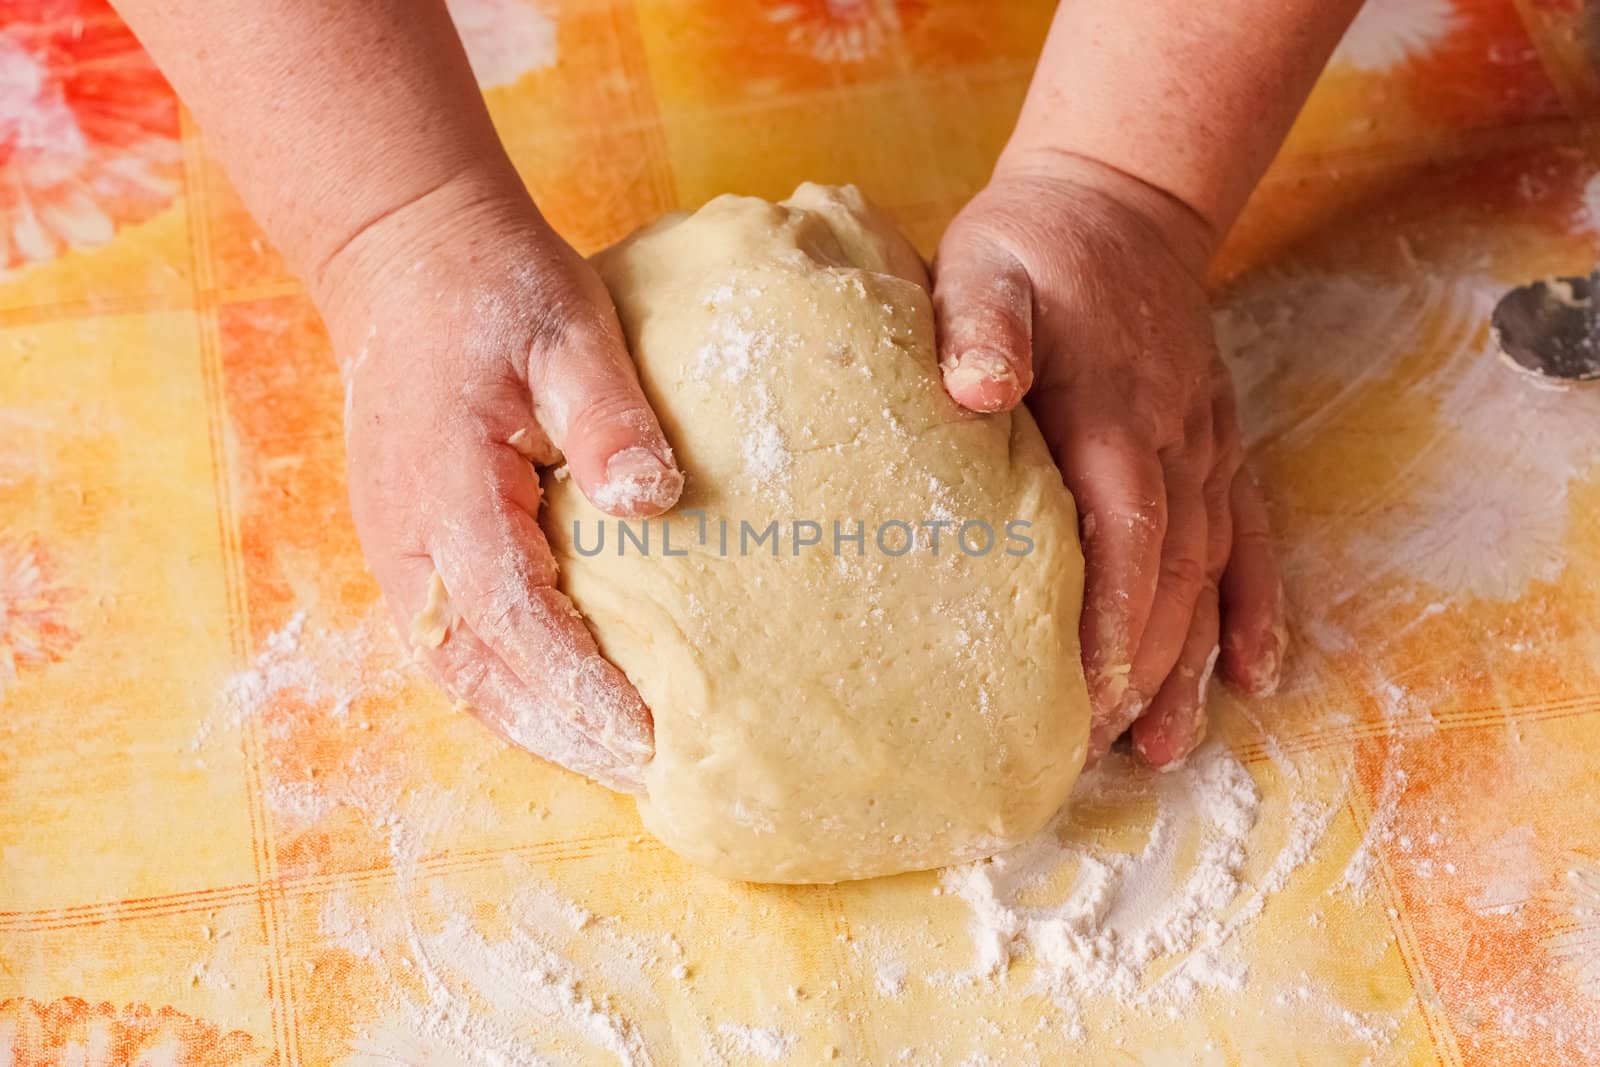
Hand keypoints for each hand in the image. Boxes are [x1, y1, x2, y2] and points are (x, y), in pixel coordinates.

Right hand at [319, 184, 682, 792]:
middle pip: (481, 673)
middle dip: (564, 734)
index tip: (650, 737)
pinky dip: (508, 691)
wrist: (406, 255)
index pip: (515, 621)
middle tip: (651, 775)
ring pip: (460, 671)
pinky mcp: (411, 547)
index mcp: (447, 493)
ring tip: (616, 764)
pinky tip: (565, 711)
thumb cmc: (494, 288)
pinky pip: (454, 643)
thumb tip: (650, 498)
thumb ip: (605, 417)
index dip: (582, 690)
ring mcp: (399, 549)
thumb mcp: (566, 329)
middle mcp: (409, 541)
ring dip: (534, 726)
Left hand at [933, 152, 1285, 767]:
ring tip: (1166, 748)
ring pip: (1209, 574)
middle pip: (1168, 579)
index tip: (1080, 703)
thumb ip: (981, 325)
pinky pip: (1247, 536)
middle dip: (1138, 672)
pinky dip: (1253, 607)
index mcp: (1111, 416)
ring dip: (1192, 663)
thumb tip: (978, 389)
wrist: (1118, 201)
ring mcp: (1203, 450)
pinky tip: (1253, 672)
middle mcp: (1171, 445)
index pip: (1119, 541)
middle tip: (1093, 753)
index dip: (1106, 627)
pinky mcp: (1214, 447)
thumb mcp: (986, 267)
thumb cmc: (1034, 246)